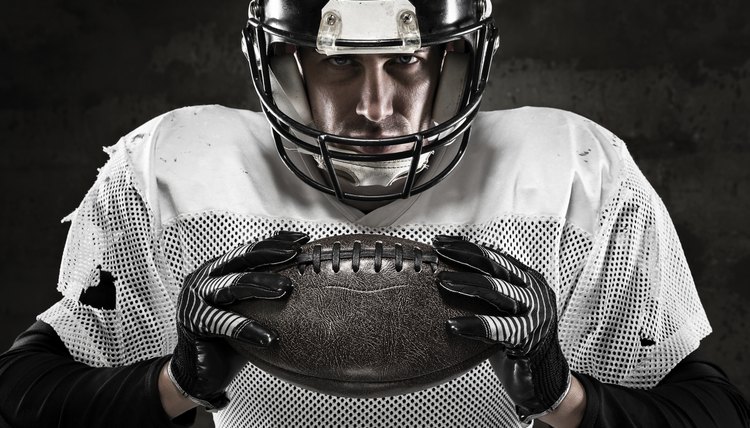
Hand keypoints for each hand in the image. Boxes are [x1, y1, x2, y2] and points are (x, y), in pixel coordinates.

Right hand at [168, 231, 309, 409]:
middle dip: (270, 254)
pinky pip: (223, 323)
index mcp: (217, 269)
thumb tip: (302, 276)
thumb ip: (263, 292)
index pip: (249, 250)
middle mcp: (204, 277)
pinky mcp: (194, 322)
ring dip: (261, 284)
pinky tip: (269, 338)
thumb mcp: (248, 310)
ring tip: (287, 288)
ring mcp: (196, 298)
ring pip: (232, 285)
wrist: (199, 372)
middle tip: (295, 254)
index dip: (275, 243)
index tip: (302, 240)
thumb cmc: (229, 339)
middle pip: (240, 259)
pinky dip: (247, 329)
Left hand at [433, 235, 570, 422]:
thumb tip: (450, 269)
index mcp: (529, 280)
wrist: (542, 380)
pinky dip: (475, 325)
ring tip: (442, 282)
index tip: (439, 243)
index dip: (466, 247)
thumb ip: (489, 291)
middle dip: (464, 256)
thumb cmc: (515, 342)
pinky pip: (499, 328)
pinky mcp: (529, 338)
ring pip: (497, 291)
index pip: (495, 256)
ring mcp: (535, 314)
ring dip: (467, 283)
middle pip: (496, 266)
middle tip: (436, 254)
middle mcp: (535, 292)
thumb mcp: (504, 309)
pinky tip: (453, 325)